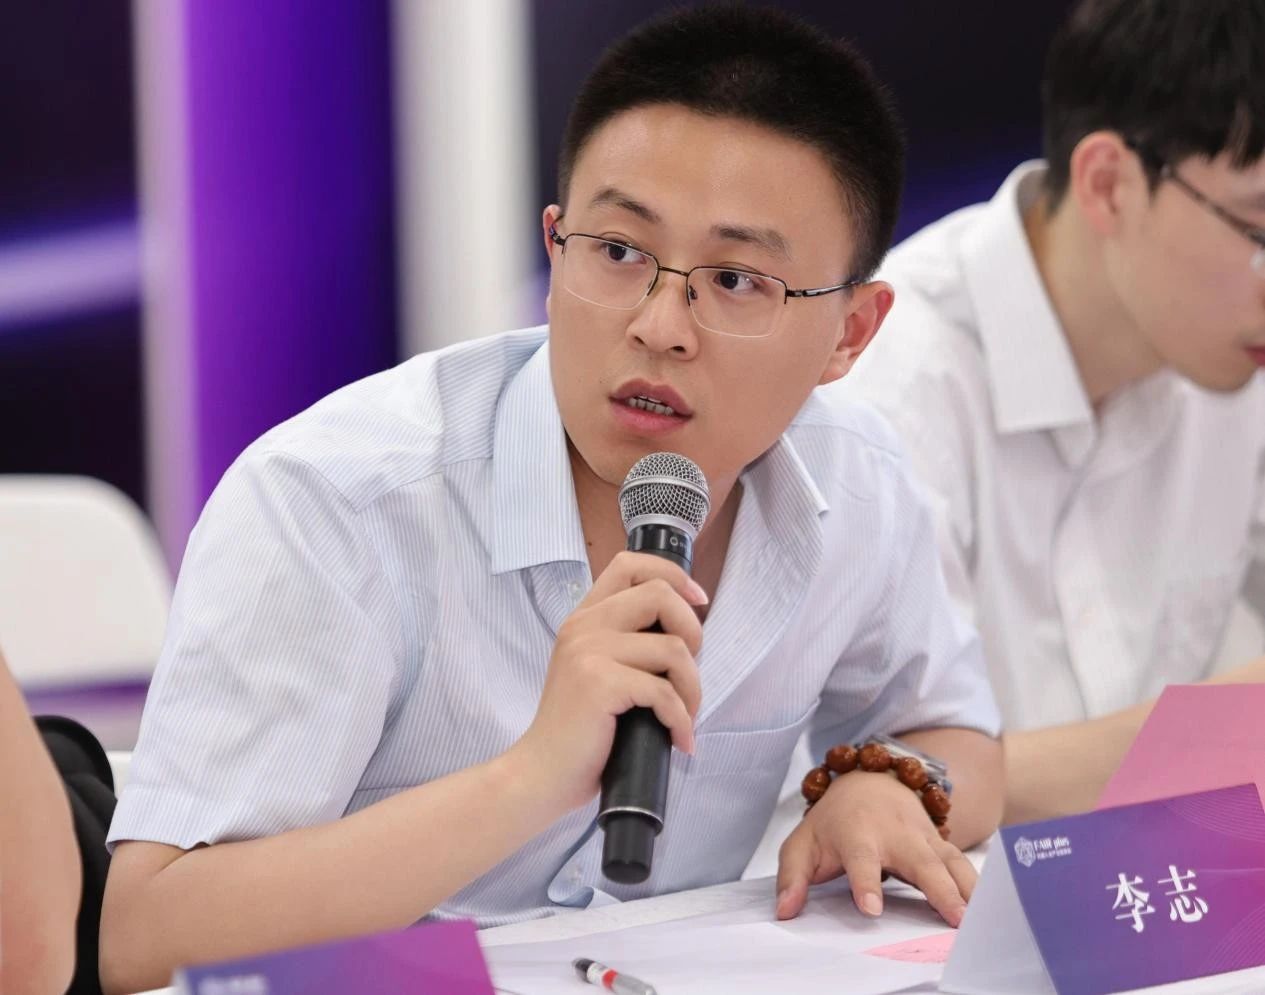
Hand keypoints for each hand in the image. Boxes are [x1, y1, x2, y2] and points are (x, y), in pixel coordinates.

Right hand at [510, 551, 707, 812]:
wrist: (542, 773)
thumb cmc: (579, 731)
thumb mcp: (595, 671)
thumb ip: (625, 644)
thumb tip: (686, 635)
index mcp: (584, 618)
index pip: (629, 565)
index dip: (673, 575)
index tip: (697, 601)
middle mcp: (584, 627)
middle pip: (661, 595)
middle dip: (694, 633)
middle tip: (688, 675)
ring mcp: (589, 652)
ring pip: (674, 648)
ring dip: (693, 689)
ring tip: (684, 717)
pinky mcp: (599, 684)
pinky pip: (664, 692)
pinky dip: (682, 720)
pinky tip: (678, 740)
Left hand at [775, 770, 974, 926]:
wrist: (867, 784)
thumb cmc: (833, 823)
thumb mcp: (802, 844)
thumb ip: (792, 878)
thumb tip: (784, 910)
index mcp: (857, 834)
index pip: (861, 860)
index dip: (866, 883)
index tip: (871, 908)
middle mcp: (895, 833)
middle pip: (920, 862)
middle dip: (938, 890)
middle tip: (955, 920)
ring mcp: (923, 836)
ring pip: (950, 861)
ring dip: (968, 888)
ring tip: (982, 918)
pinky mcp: (942, 843)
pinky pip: (964, 862)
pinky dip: (980, 884)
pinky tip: (993, 908)